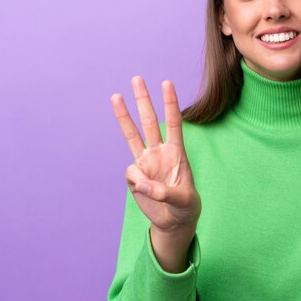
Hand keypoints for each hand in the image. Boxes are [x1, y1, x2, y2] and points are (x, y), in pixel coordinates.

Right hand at [111, 77, 200, 234]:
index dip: (171, 104)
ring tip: (115, 95)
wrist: (174, 222)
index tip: (167, 84)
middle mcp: (159, 152)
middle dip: (144, 100)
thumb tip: (139, 183)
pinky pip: (131, 175)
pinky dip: (137, 183)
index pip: (173, 123)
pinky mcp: (135, 177)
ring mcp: (145, 162)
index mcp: (177, 152)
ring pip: (132, 135)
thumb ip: (164, 192)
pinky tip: (146, 192)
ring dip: (124, 116)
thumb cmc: (185, 207)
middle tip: (137, 78)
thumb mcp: (183, 200)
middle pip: (150, 121)